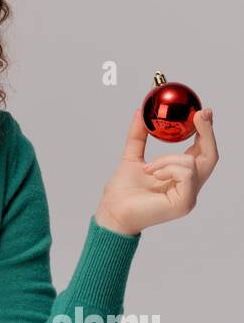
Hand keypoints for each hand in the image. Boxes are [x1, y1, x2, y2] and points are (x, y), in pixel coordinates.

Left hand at [94, 107, 217, 236]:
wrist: (112, 211)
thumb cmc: (123, 191)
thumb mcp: (132, 156)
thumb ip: (138, 135)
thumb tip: (140, 112)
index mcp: (180, 176)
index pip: (202, 152)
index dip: (206, 132)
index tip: (202, 112)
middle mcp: (189, 186)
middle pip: (210, 156)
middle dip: (207, 133)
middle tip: (199, 115)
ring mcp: (189, 196)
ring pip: (193, 162)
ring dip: (167, 158)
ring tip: (149, 168)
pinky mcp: (185, 203)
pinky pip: (186, 174)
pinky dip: (168, 168)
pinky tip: (153, 175)